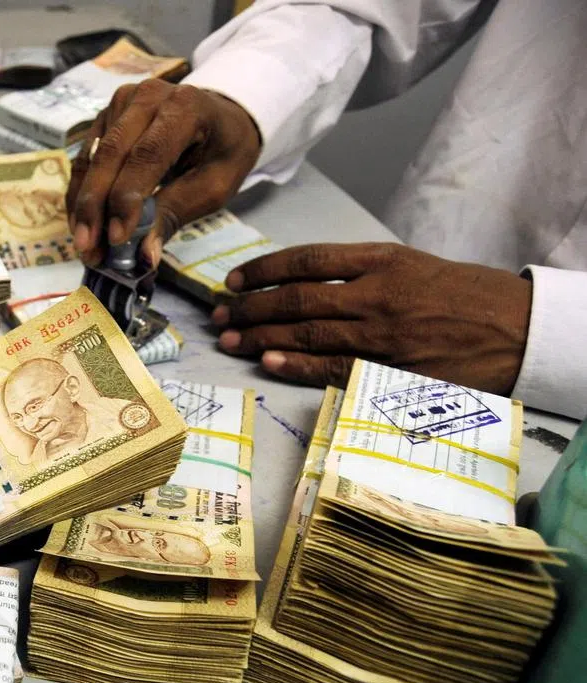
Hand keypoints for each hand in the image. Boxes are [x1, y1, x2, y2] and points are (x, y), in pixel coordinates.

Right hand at [66, 79, 260, 269]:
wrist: (222, 117)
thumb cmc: (224, 151)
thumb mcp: (215, 186)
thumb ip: (175, 213)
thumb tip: (144, 256)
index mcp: (185, 106)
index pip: (148, 154)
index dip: (126, 198)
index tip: (116, 238)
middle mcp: (148, 96)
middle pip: (111, 154)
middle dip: (96, 206)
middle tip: (87, 248)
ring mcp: (122, 102)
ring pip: (93, 158)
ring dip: (84, 205)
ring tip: (84, 245)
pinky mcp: (106, 116)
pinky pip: (86, 158)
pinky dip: (81, 193)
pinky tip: (80, 223)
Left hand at [211, 243, 532, 393]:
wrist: (517, 328)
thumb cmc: (463, 296)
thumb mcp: (412, 264)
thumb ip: (360, 270)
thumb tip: (303, 281)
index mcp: (381, 259)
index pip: (307, 259)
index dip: (263, 270)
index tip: (235, 280)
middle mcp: (377, 292)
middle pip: (297, 297)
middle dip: (251, 306)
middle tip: (220, 315)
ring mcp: (383, 332)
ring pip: (308, 332)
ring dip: (261, 336)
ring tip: (229, 340)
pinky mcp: (392, 369)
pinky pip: (334, 367)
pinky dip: (297, 364)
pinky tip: (267, 361)